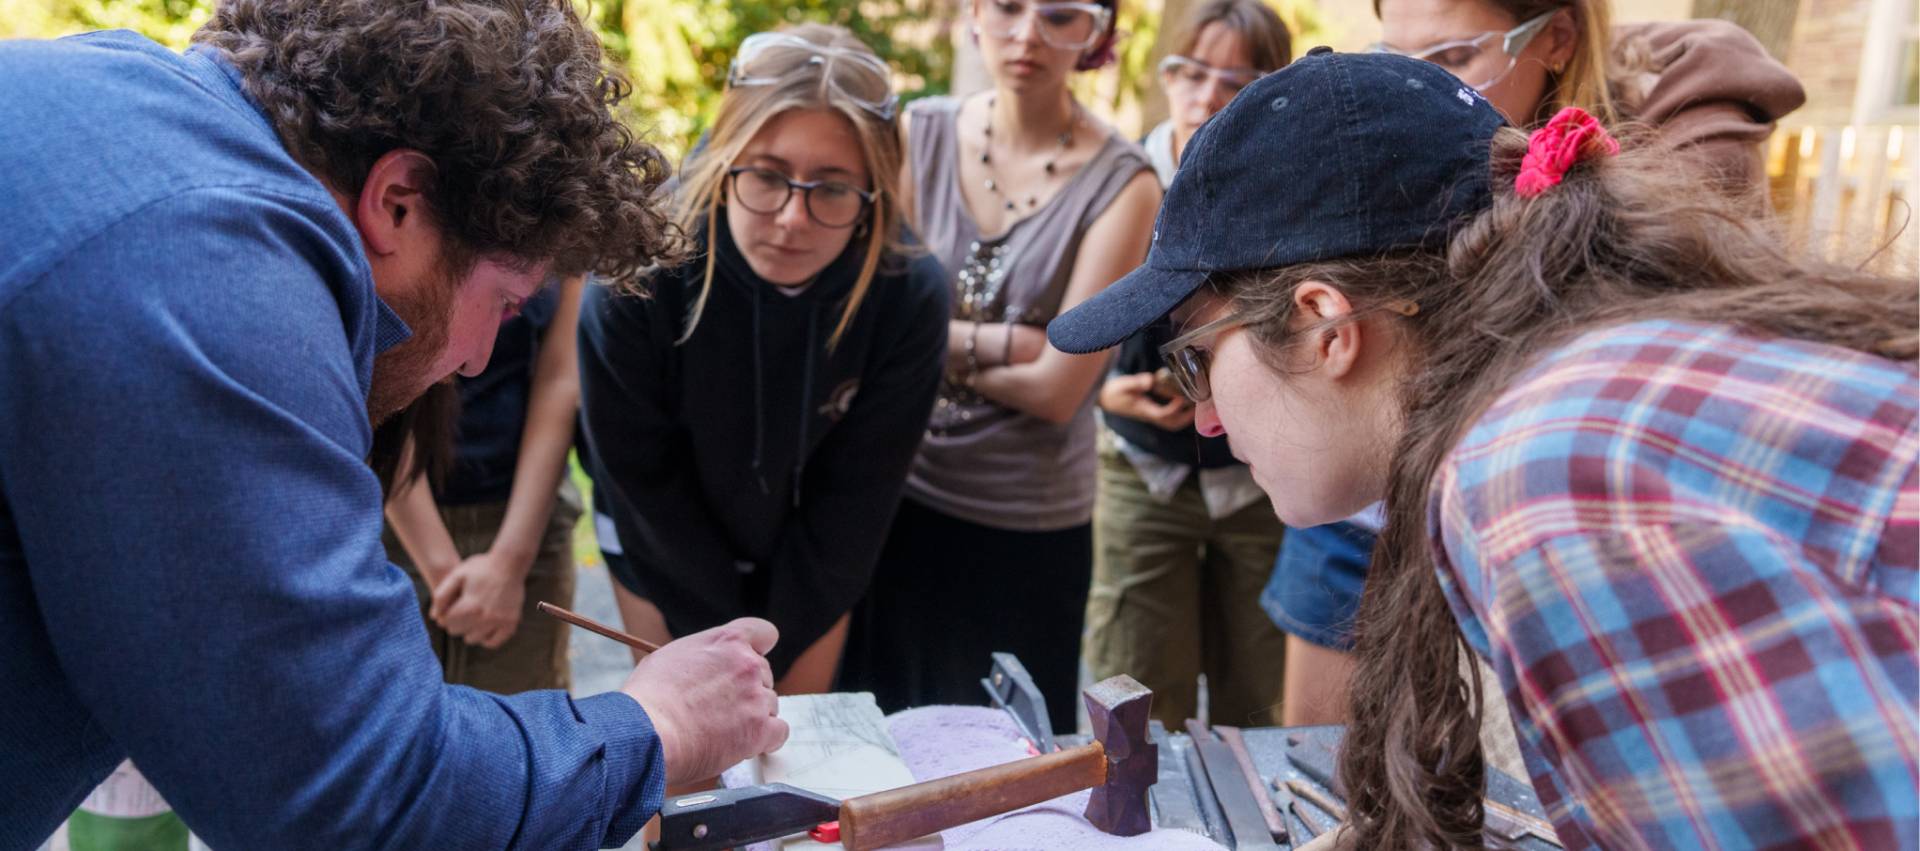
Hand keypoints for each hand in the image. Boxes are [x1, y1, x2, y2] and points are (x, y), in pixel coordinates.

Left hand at [429, 550, 528, 648]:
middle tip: (463, 609)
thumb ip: (442, 596)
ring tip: (473, 616)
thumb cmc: (481, 567)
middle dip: (456, 621)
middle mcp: (485, 617)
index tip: (452, 605)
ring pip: (473, 639)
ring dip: (469, 630)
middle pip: (458, 632)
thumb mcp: (457, 575)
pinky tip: (484, 626)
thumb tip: (435, 617)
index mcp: (470, 606)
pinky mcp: (511, 623)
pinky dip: (486, 638)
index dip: (446, 613)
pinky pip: (493, 642)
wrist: (511, 563)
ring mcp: (500, 621)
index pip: (447, 622)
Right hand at [623, 618, 787, 786]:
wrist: (649, 731)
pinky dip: (766, 739)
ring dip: (753, 716)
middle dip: (748, 689)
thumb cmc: (649, 697)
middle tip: (721, 705)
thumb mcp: (671, 656)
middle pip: (764, 674)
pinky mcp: (759, 730)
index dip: (758, 649)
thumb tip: (704, 668)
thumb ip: (701, 657)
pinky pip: (779, 732)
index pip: (764, 633)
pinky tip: (746, 744)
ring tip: (722, 729)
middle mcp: (747, 664)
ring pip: (770, 704)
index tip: (750, 660)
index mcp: (726, 641)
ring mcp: (756, 697)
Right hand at [1097, 372, 1194, 430]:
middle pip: (1172, 423)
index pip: (1163, 414)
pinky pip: (1168, 417)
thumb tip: (1150, 380)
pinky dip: (1179, 412)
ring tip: (1195, 404)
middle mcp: (1149, 415)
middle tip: (1198, 405)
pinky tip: (1183, 399)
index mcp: (1144, 410)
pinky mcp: (1151, 411)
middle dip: (1186, 417)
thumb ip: (1136, 382)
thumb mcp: (1122, 384)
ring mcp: (1151, 415)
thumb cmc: (1113, 391)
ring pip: (1171, 422)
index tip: (1181, 397)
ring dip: (1185, 416)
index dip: (1175, 408)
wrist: (1105, 399)